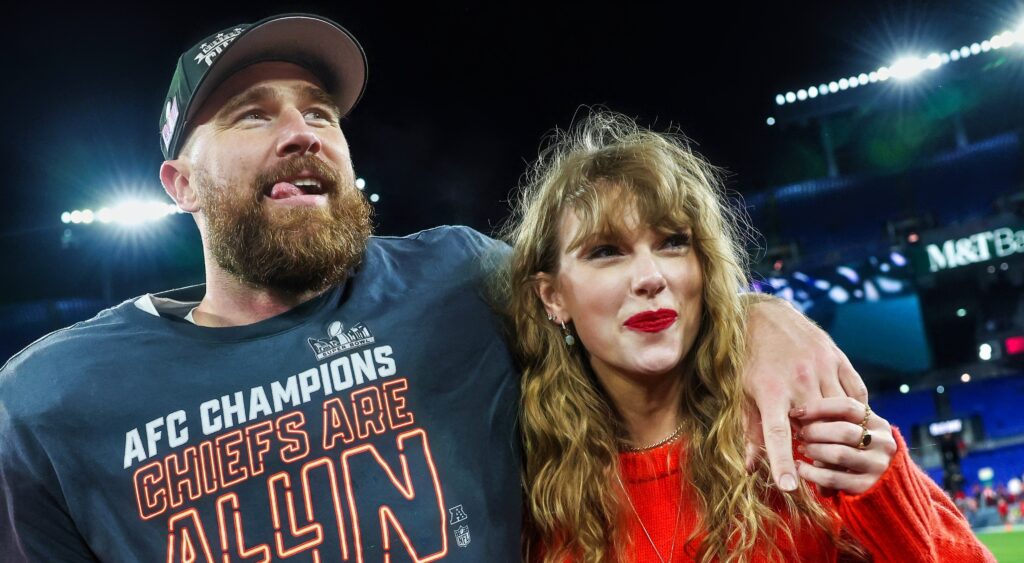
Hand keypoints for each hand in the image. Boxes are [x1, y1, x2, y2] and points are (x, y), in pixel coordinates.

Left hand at [741, 295, 867, 491]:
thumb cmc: (747, 358)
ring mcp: (822, 366)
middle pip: (817, 427)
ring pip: (841, 412)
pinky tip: (846, 418)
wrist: (762, 313)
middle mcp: (799, 379)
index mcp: (770, 390)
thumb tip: (750, 468)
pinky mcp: (838, 357)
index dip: (782, 463)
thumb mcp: (741, 393)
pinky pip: (856, 393)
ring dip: (838, 430)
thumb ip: (750, 431)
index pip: (777, 435)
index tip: (789, 487)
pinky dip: (854, 410)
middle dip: (817, 447)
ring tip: (831, 440)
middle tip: (814, 457)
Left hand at [791, 397, 896, 494]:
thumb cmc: (856, 450)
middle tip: (800, 434)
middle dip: (815, 431)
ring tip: (802, 449)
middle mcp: (883, 443)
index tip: (796, 412)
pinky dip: (811, 472)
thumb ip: (837, 420)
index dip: (818, 407)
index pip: (847, 406)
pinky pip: (832, 478)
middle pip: (843, 431)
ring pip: (838, 454)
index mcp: (878, 423)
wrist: (880, 485)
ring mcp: (877, 466)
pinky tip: (800, 468)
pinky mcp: (867, 486)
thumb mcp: (855, 430)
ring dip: (814, 450)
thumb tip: (800, 412)